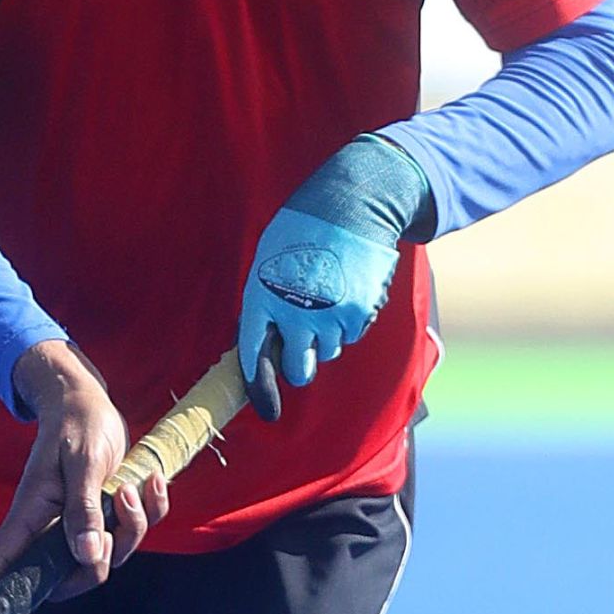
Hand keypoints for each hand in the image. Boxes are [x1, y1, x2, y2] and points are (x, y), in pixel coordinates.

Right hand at [0, 341, 168, 597]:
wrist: (90, 401)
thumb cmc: (76, 425)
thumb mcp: (82, 463)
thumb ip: (84, 510)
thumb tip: (87, 557)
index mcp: (32, 514)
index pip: (2, 561)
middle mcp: (54, 526)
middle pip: (72, 577)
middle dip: (104, 560)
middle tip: (114, 519)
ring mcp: (82, 522)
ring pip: (111, 555)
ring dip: (133, 524)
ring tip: (129, 486)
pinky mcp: (108, 513)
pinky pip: (134, 531)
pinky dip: (150, 509)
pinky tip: (151, 481)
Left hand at [238, 205, 402, 419]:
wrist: (350, 206)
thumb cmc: (302, 230)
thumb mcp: (268, 260)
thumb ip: (265, 302)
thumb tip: (266, 342)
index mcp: (262, 296)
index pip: (255, 354)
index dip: (259, 385)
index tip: (265, 408)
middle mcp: (294, 312)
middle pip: (298, 370)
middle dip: (299, 366)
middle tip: (303, 348)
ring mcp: (328, 316)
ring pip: (328, 352)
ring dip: (326, 336)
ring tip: (327, 297)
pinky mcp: (358, 314)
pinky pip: (351, 335)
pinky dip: (348, 323)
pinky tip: (346, 291)